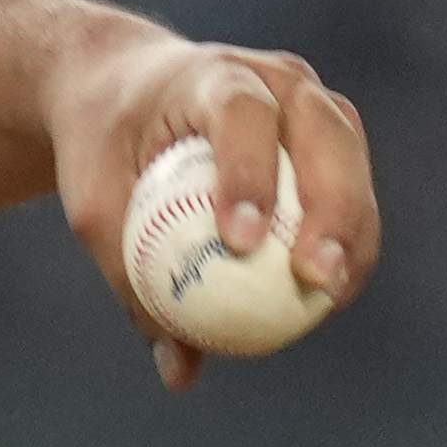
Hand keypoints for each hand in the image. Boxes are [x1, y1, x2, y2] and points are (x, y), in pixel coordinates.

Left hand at [59, 38, 373, 390]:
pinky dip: (349, 234)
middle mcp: (275, 77)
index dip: (248, 173)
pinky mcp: (327, 133)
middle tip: (313, 276)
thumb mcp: (94, 205)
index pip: (239, 114)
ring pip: (351, 159)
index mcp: (210, 74)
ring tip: (333, 294)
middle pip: (323, 132)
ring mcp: (310, 101)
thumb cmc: (103, 146)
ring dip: (353, 227)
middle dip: (329, 205)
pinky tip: (335, 293)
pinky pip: (352, 184)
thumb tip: (178, 371)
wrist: (125, 90)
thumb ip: (130, 276)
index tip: (240, 241)